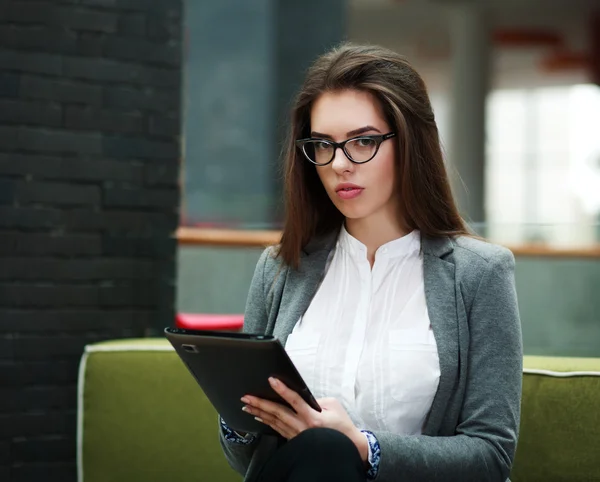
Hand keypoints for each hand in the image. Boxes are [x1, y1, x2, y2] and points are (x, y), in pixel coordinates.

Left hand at [241, 377, 368, 462]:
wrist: (347, 447)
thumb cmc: (342, 425)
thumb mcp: (333, 406)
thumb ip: (315, 400)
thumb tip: (300, 396)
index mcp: (313, 417)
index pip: (294, 400)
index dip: (282, 389)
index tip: (271, 380)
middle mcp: (302, 427)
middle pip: (278, 413)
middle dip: (260, 403)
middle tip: (246, 397)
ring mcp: (297, 435)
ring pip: (274, 422)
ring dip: (259, 412)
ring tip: (247, 405)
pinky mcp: (295, 440)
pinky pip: (278, 429)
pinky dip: (267, 422)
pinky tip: (258, 417)